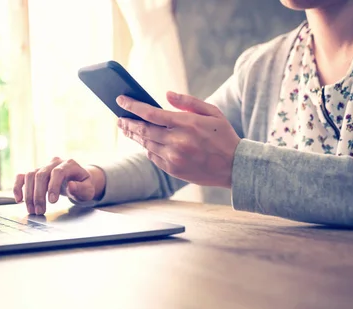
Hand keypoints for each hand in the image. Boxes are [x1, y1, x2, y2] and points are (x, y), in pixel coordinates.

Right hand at [13, 157, 105, 214]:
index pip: (57, 172)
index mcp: (69, 164)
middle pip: (41, 174)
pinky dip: (18, 187)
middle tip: (40, 211)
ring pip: (30, 175)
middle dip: (39, 195)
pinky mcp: (35, 173)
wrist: (78, 181)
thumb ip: (81, 189)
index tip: (52, 202)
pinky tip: (19, 200)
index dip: (53, 186)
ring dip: (29, 194)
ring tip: (32, 210)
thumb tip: (70, 186)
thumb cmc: (83, 186)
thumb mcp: (88, 190)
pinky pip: (22, 176)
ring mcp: (43, 167)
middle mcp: (54, 163)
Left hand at [117, 91, 240, 187]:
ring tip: (126, 128)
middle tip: (119, 118)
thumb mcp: (212, 112)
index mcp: (186, 124)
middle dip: (128, 122)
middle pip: (143, 130)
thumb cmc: (223, 136)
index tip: (121, 100)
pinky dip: (147, 147)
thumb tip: (167, 94)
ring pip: (146, 144)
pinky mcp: (173, 169)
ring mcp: (173, 157)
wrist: (234, 167)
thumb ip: (188, 102)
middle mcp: (177, 141)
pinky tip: (145, 142)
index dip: (133, 106)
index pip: (151, 113)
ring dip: (134, 135)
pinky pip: (153, 156)